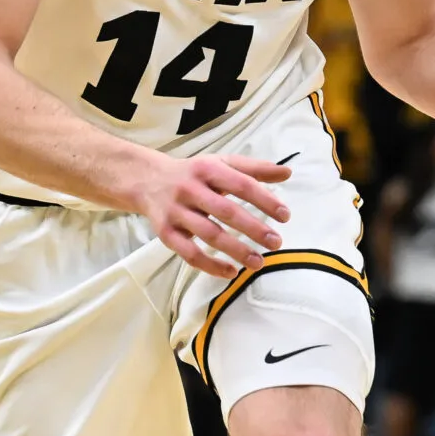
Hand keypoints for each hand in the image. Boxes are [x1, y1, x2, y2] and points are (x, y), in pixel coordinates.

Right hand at [135, 152, 290, 278]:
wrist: (147, 180)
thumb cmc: (194, 174)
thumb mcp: (221, 164)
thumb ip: (254, 169)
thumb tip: (287, 173)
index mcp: (207, 169)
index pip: (241, 185)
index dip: (265, 200)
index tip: (285, 216)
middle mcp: (190, 189)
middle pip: (226, 211)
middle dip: (254, 228)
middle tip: (276, 242)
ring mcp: (176, 212)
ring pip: (208, 234)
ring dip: (236, 250)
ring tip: (259, 262)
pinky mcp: (166, 233)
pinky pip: (189, 253)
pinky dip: (210, 265)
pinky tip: (231, 272)